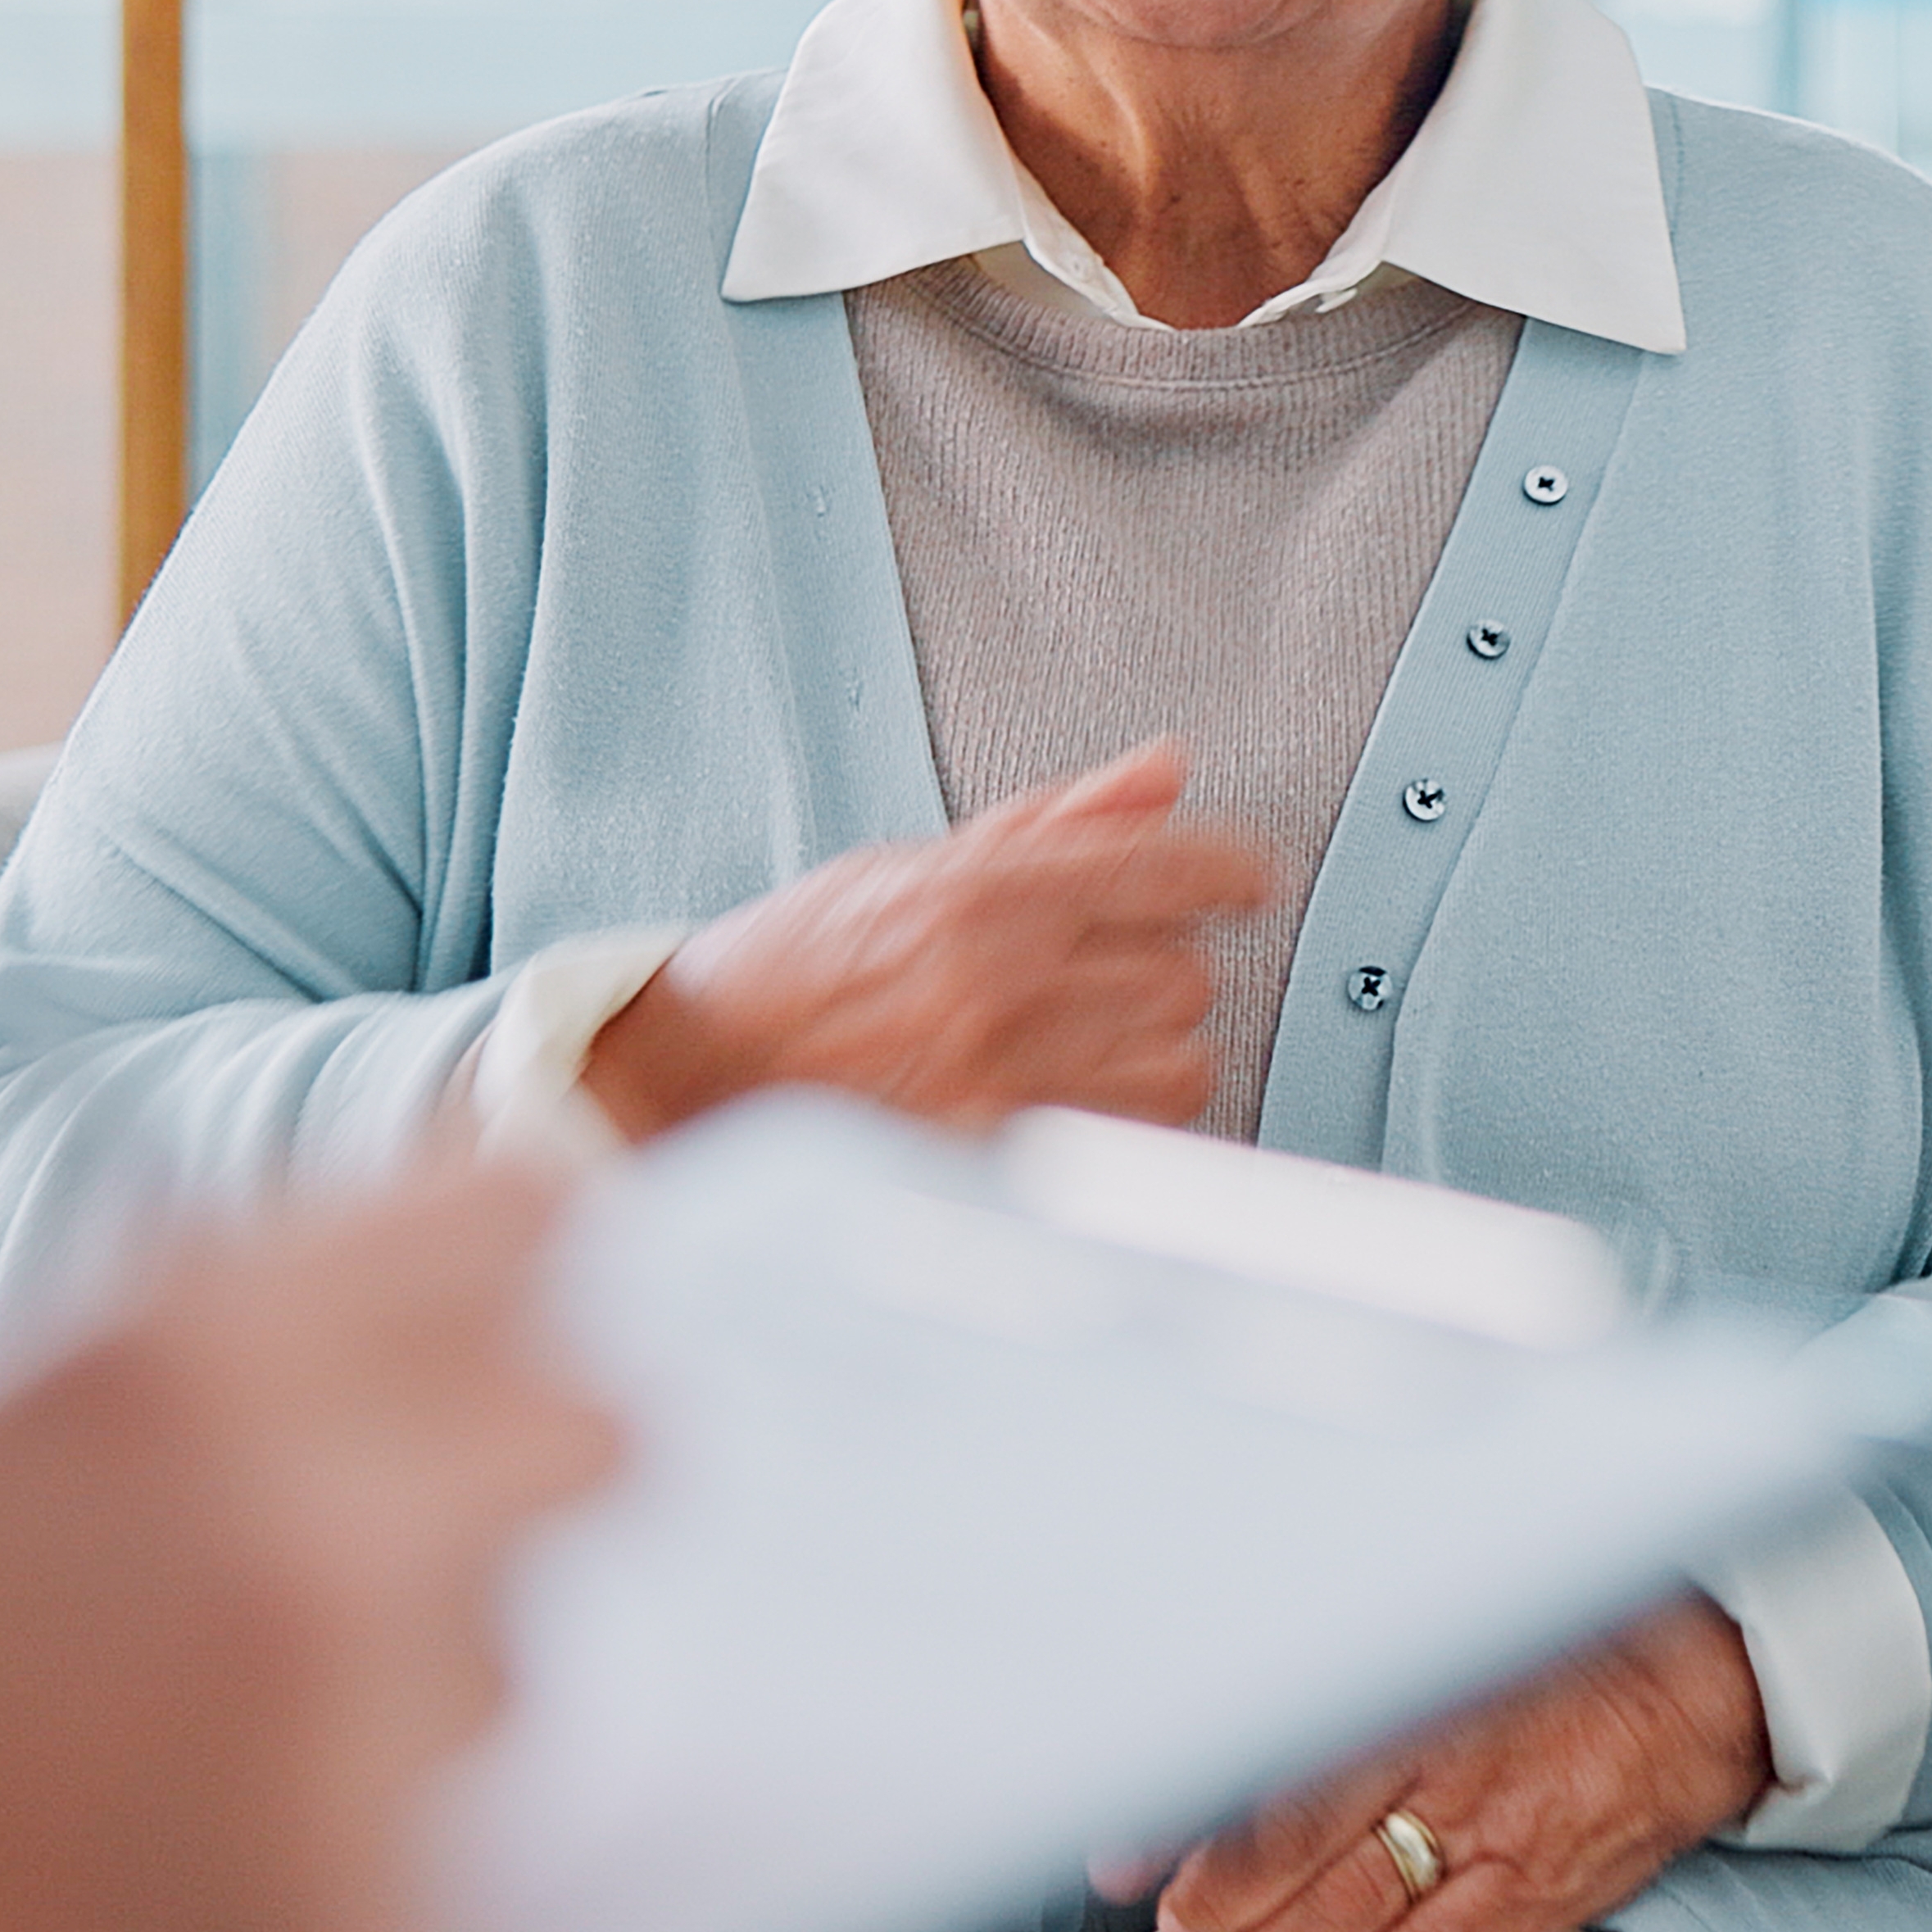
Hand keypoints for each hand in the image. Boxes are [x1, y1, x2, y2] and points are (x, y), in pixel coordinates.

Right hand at [0, 1168, 618, 1931]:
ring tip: (206, 1745)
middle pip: (580, 1434)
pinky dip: (346, 1869)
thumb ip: (61, 1403)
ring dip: (418, 1683)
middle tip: (405, 1510)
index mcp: (167, 1372)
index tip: (489, 1276)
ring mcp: (345, 1790)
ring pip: (515, 1674)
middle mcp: (307, 1552)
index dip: (487, 1249)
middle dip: (497, 1459)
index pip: (495, 1222)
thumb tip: (225, 1368)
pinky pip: (435, 1881)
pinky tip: (172, 1890)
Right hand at [586, 737, 1269, 1140]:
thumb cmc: (794, 971)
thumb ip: (1055, 823)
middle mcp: (1000, 983)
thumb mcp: (912, 865)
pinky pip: (1137, 1139)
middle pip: (1185, 972)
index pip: (1164, 867)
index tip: (1245, 881)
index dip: (1229, 870)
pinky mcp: (999, 1163)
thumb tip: (1165, 769)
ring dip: (1152, 1051)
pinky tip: (1070, 1102)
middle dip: (1158, 970)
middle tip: (1095, 976)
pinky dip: (1127, 1120)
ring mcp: (1001, 1080)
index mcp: (979, 894)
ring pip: (1180, 1060)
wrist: (685, 1083)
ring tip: (1080, 1044)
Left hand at [1149, 1598, 1771, 1931]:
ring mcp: (1501, 1850)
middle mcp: (1461, 1780)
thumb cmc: (1568, 1650)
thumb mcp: (1453, 1642)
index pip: (1286, 1792)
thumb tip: (1215, 1757)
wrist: (1700, 1692)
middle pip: (1305, 1875)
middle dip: (1223, 1906)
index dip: (1203, 1844)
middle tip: (1187, 1913)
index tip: (1139, 1865)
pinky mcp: (1536, 1906)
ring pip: (1351, 1931)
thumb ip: (1339, 1692)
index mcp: (1430, 1700)